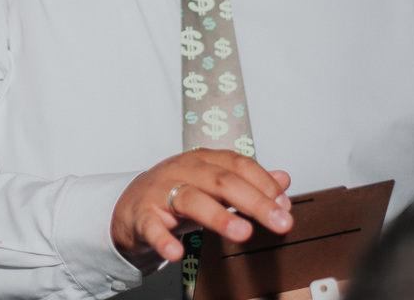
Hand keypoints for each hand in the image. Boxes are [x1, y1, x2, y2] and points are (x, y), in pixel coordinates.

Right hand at [111, 150, 291, 266]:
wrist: (129, 206)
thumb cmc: (175, 194)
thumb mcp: (212, 185)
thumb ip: (247, 182)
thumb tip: (283, 179)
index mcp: (203, 160)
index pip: (238, 164)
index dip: (263, 183)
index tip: (284, 204)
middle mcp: (183, 170)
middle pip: (221, 181)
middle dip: (254, 201)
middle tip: (279, 221)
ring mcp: (160, 191)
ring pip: (191, 199)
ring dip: (219, 216)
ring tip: (242, 233)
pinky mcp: (142, 215)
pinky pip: (152, 227)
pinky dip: (164, 239)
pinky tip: (176, 252)